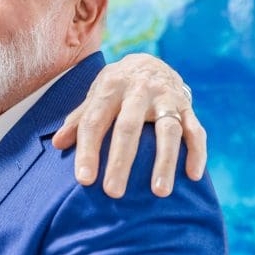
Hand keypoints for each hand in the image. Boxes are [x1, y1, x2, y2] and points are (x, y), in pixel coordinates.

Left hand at [52, 53, 206, 197]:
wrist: (150, 61)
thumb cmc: (116, 88)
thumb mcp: (95, 96)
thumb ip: (79, 119)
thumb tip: (57, 144)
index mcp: (110, 88)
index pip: (95, 122)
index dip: (88, 151)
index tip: (84, 180)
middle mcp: (138, 91)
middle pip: (128, 127)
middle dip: (121, 161)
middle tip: (113, 193)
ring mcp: (165, 98)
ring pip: (167, 130)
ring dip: (165, 161)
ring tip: (159, 192)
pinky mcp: (187, 106)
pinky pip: (196, 131)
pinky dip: (197, 153)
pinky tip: (194, 176)